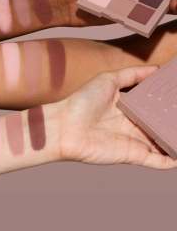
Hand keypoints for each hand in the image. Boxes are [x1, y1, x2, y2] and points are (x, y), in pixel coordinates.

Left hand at [56, 65, 176, 168]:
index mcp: (127, 107)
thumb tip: (155, 69)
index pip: (152, 104)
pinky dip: (170, 160)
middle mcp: (132, 124)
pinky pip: (157, 160)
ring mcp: (133, 140)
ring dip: (173, 139)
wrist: (65, 126)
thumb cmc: (82, 101)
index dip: (167, 101)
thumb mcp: (107, 80)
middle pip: (159, 123)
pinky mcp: (132, 155)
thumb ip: (131, 75)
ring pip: (161, 142)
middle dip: (174, 120)